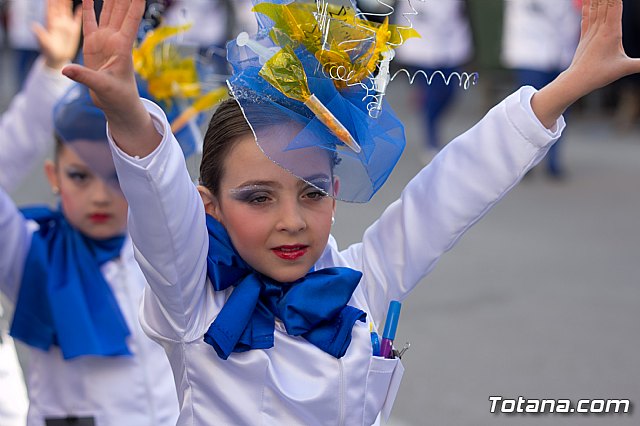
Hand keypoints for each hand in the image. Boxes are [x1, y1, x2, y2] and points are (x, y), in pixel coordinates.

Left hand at [34, 0, 81, 69]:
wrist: (57, 59)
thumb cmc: (48, 52)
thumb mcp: (44, 44)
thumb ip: (39, 35)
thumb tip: (33, 25)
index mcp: (51, 23)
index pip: (50, 8)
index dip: (50, 1)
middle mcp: (58, 22)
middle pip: (59, 6)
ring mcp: (66, 25)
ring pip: (68, 9)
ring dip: (69, 1)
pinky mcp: (74, 30)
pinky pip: (77, 19)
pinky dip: (80, 12)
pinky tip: (83, 5)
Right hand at [62, 0, 161, 156]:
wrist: (116, 104)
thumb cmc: (118, 97)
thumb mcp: (103, 88)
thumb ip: (85, 77)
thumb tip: (66, 70)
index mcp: (122, 47)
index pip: (132, 20)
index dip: (135, 4)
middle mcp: (115, 39)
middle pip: (120, 9)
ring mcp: (104, 40)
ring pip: (108, 11)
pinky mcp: (93, 44)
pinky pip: (90, 21)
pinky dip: (88, 7)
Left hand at [567, 0, 639, 95]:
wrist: (576, 80)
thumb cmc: (600, 74)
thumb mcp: (625, 68)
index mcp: (611, 31)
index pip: (615, 5)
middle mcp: (600, 28)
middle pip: (604, 2)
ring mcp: (590, 31)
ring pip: (594, 7)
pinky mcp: (584, 36)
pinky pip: (586, 16)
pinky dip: (587, 6)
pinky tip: (587, 0)